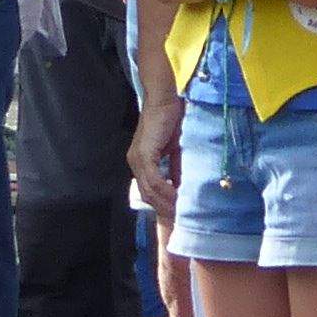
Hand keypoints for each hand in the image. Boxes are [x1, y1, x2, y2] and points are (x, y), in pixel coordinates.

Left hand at [128, 102, 181, 218]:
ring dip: (166, 203)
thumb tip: (181, 185)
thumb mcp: (173, 148)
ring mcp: (138, 159)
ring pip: (149, 190)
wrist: (163, 98)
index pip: (148, 191)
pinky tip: (177, 196)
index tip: (176, 214)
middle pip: (147, 195)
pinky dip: (166, 190)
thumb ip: (174, 167)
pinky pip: (153, 179)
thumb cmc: (171, 118)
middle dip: (164, 209)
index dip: (161, 204)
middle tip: (180, 219)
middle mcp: (135, 163)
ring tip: (180, 211)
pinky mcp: (144, 154)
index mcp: (140, 162)